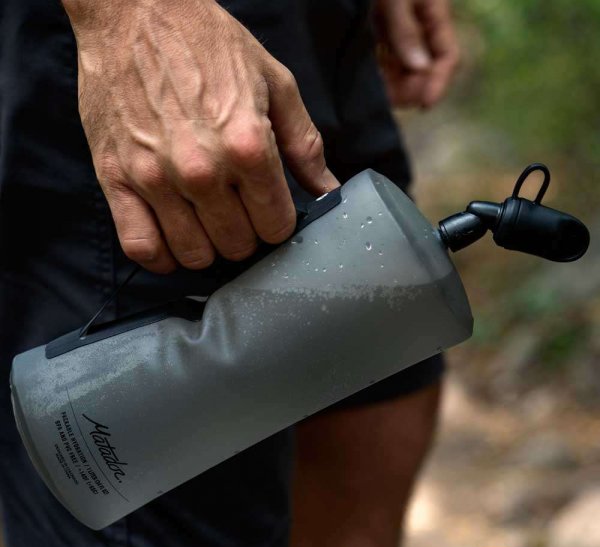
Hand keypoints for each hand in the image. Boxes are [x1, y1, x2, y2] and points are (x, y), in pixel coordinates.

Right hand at [63, 0, 338, 272]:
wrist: (134, 11)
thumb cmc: (208, 44)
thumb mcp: (274, 84)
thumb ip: (305, 145)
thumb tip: (329, 191)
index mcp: (248, 145)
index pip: (276, 226)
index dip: (277, 223)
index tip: (269, 211)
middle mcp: (202, 169)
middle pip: (237, 245)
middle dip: (245, 236)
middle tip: (238, 213)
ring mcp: (155, 178)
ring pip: (194, 254)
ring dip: (207, 247)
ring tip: (207, 224)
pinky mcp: (115, 178)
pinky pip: (141, 247)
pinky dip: (161, 256)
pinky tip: (173, 240)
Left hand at [374, 0, 459, 108]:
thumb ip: (405, 29)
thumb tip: (420, 67)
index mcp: (432, 13)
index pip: (446, 56)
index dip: (438, 82)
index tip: (425, 105)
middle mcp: (418, 27)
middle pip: (424, 69)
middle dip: (412, 89)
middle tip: (392, 102)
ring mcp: (397, 32)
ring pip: (403, 71)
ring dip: (394, 87)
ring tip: (378, 96)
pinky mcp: (377, 36)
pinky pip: (384, 64)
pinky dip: (379, 77)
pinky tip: (369, 86)